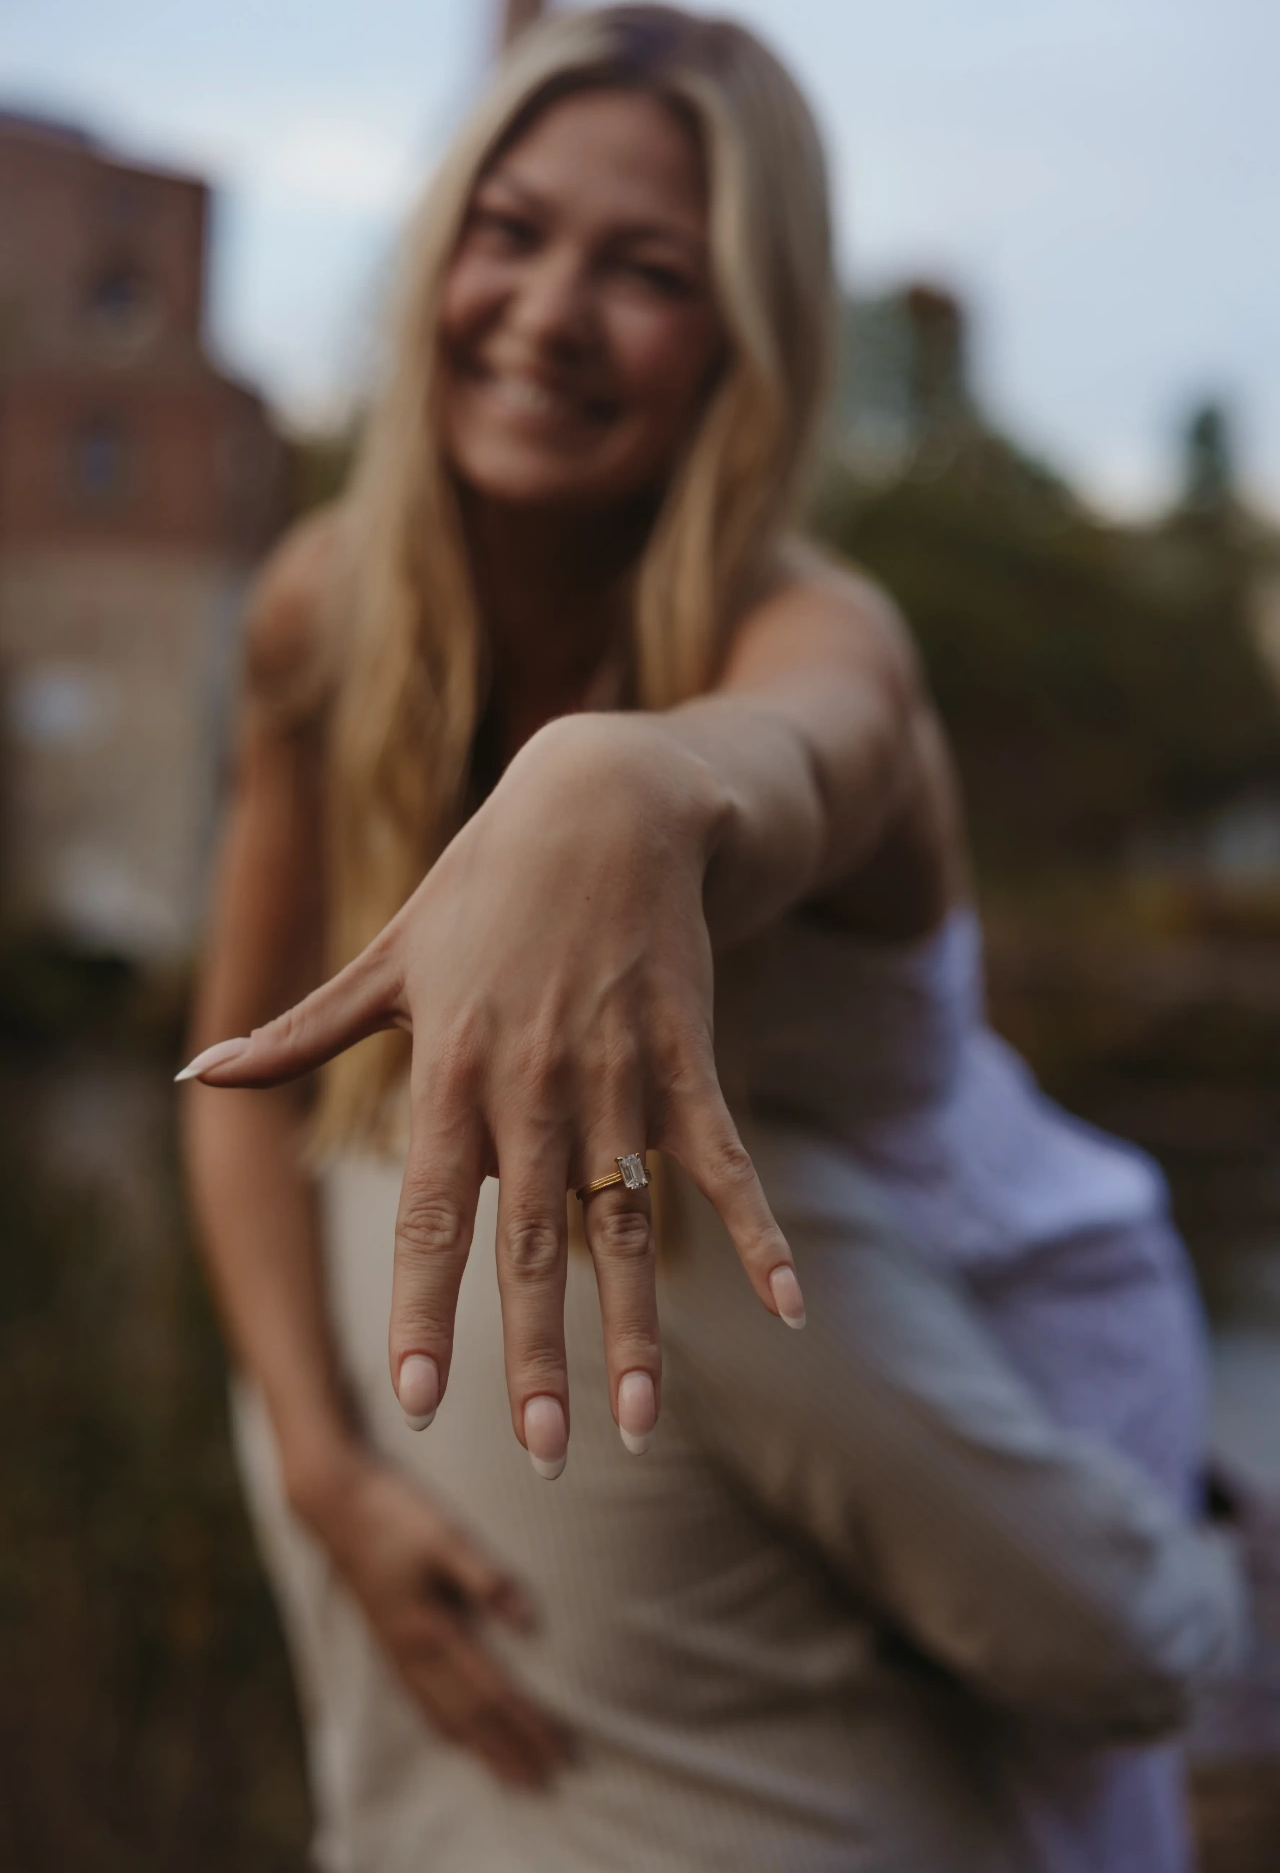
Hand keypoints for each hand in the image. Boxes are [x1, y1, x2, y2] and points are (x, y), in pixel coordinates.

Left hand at [179, 714, 804, 1471]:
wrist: (603, 802)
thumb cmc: (483, 886)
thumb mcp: (387, 957)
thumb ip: (299, 1032)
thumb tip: (194, 1075)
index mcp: (450, 1070)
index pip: (429, 1212)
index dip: (424, 1305)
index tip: (416, 1400)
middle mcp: (531, 1084)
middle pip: (533, 1242)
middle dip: (535, 1354)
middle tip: (541, 1456)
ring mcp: (616, 1072)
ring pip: (627, 1220)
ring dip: (638, 1325)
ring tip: (644, 1423)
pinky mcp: (685, 1054)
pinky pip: (722, 1158)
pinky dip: (758, 1230)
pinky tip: (787, 1308)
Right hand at [298, 1448, 569, 1788]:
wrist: (336, 1504)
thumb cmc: (396, 1513)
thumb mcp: (446, 1535)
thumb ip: (486, 1579)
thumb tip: (530, 1624)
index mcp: (432, 1628)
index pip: (494, 1691)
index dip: (530, 1724)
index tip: (563, 1750)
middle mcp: (414, 1651)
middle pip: (472, 1717)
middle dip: (512, 1751)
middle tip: (549, 1783)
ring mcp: (397, 1651)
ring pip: (444, 1717)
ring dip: (482, 1750)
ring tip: (512, 1776)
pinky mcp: (388, 1642)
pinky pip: (421, 1702)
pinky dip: (446, 1729)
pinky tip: (455, 1736)